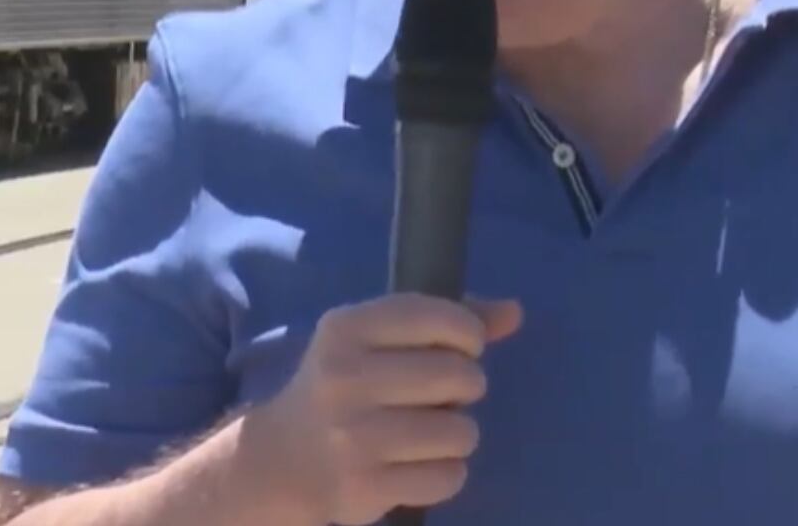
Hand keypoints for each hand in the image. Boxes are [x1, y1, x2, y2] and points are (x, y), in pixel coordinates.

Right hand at [237, 293, 522, 524]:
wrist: (283, 457)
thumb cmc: (344, 386)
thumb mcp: (377, 340)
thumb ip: (444, 321)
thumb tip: (514, 311)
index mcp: (345, 328)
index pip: (437, 316)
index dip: (467, 333)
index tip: (459, 348)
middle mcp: (345, 377)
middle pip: (458, 375)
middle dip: (465, 386)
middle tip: (440, 396)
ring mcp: (354, 436)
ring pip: (460, 432)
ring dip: (456, 435)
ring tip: (427, 433)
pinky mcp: (366, 486)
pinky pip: (450, 477)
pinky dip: (444, 473)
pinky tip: (415, 465)